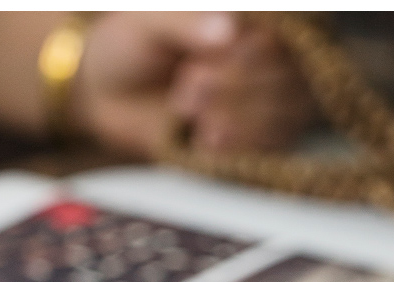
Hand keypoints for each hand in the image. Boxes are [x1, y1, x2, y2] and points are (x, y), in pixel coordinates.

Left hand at [75, 12, 316, 157]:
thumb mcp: (149, 21)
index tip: (196, 67)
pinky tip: (204, 139)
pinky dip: (239, 146)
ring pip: (285, 115)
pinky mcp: (249, 140)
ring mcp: (262, 101)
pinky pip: (271, 148)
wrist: (105, 94)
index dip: (248, 59)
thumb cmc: (130, 45)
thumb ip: (186, 20)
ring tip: (188, 112)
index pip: (281, 42)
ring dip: (238, 120)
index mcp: (252, 21)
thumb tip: (228, 30)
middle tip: (186, 88)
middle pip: (288, 80)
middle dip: (235, 89)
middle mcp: (267, 58)